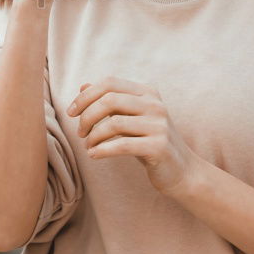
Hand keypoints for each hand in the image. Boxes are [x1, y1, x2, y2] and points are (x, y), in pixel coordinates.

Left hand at [66, 76, 199, 198]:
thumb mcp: (130, 118)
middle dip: (87, 116)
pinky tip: (93, 155)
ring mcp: (159, 125)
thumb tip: (83, 86)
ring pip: (113, 123)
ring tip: (88, 146)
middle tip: (80, 133)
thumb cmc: (150, 142)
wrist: (181, 171)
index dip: (86, 95)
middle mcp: (155, 104)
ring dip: (93, 136)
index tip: (71, 112)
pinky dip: (102, 150)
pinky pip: (122, 145)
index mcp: (147, 92)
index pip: (110, 83)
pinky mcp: (159, 146)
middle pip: (109, 100)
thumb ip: (110, 102)